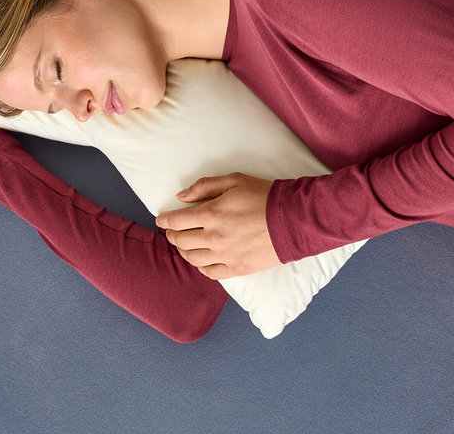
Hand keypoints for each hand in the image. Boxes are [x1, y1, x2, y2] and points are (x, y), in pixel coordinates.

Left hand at [155, 173, 280, 278]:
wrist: (292, 219)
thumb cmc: (264, 196)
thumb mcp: (234, 181)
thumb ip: (204, 187)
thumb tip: (180, 196)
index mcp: (211, 213)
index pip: (176, 220)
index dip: (165, 220)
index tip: (161, 219)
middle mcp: (214, 237)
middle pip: (180, 240)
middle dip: (172, 234)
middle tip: (172, 230)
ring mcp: (225, 255)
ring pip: (192, 258)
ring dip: (183, 250)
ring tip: (184, 244)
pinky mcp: (237, 268)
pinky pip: (209, 272)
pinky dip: (200, 266)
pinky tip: (200, 259)